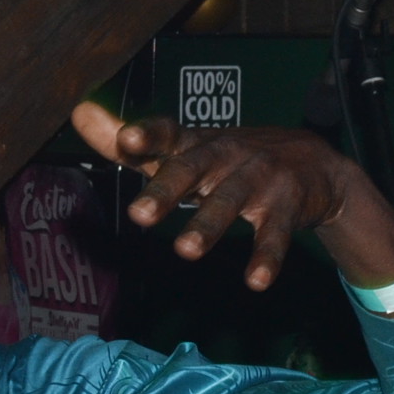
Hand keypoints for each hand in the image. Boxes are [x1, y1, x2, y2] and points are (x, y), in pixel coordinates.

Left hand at [70, 101, 393, 298]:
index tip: (126, 140)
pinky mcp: (287, 206)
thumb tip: (79, 111)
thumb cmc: (230, 161)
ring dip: (208, 225)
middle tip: (138, 215)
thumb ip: (135, 142)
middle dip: (166, 190)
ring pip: (230, 201)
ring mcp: (259, 178)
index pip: (168, 134)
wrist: (314, 163)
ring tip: (186, 251)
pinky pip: (275, 234)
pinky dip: (267, 257)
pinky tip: (256, 281)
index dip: (148, 136)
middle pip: (192, 169)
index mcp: (197, 143)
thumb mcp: (185, 149)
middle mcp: (225, 155)